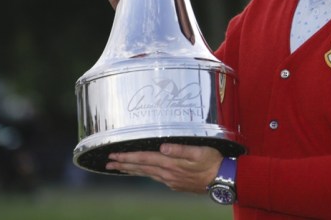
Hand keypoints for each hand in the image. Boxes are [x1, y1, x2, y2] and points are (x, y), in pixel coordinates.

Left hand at [106, 143, 221, 192]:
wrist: (222, 180)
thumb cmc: (212, 162)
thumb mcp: (199, 152)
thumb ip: (180, 149)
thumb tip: (163, 147)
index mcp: (170, 164)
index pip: (143, 159)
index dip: (127, 157)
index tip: (113, 156)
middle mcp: (167, 174)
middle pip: (141, 168)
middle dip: (123, 165)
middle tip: (108, 164)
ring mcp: (171, 181)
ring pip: (146, 174)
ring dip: (132, 170)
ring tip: (120, 168)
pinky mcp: (176, 184)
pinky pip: (155, 178)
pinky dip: (145, 174)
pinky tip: (143, 173)